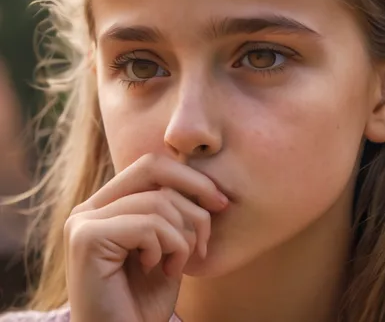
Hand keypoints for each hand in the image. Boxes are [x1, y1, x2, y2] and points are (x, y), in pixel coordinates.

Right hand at [64, 153, 228, 321]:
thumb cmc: (146, 299)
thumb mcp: (167, 244)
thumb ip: (172, 210)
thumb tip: (204, 179)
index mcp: (105, 205)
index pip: (151, 166)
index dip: (190, 176)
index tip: (220, 201)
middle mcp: (89, 208)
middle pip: (152, 167)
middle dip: (195, 188)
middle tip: (217, 215)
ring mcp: (83, 222)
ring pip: (157, 202)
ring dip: (183, 237)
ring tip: (177, 264)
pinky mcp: (86, 239)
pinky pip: (148, 226)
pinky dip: (167, 248)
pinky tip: (159, 270)